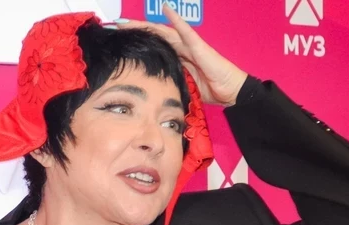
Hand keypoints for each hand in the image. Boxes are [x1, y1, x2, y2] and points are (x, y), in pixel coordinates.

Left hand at [116, 4, 247, 105]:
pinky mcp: (199, 46)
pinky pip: (186, 31)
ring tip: (128, 20)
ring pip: (165, 32)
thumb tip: (153, 90)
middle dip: (136, 30)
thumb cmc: (211, 90)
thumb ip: (171, 83)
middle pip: (155, 36)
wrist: (231, 91)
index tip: (121, 40)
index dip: (139, 43)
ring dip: (147, 25)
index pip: (155, 47)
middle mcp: (182, 49)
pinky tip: (166, 8)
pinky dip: (176, 19)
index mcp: (177, 59)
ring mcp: (190, 46)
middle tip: (116, 26)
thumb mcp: (183, 88)